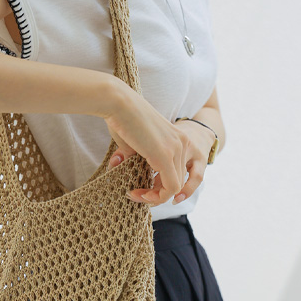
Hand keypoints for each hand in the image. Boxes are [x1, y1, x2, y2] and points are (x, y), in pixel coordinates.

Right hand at [103, 81, 213, 204]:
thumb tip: (119, 169)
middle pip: (177, 181)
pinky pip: (169, 188)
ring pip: (174, 188)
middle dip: (156, 193)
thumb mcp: (132, 143)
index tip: (141, 189)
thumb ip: (134, 158)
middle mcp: (182, 143)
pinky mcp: (166, 156)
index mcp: (177, 138)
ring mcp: (176, 149)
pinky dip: (155, 197)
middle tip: (135, 194)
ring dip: (153, 197)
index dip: (160, 186)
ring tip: (134, 194)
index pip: (178, 171)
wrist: (118, 102)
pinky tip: (136, 193)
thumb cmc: (121, 118)